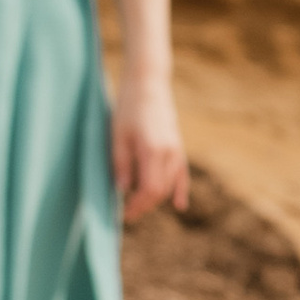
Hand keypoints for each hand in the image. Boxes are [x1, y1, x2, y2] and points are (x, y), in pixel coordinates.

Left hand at [112, 78, 188, 226]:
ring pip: (169, 185)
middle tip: (128, 214)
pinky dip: (180, 190)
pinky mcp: (178, 146)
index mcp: (152, 151)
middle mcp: (168, 153)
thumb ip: (120, 164)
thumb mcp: (117, 136)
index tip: (123, 215)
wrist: (148, 84)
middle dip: (144, 206)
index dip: (136, 206)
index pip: (148, 190)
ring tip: (139, 207)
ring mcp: (176, 150)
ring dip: (155, 199)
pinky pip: (181, 174)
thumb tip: (122, 190)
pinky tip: (179, 205)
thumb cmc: (128, 108)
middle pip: (160, 191)